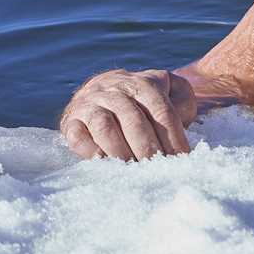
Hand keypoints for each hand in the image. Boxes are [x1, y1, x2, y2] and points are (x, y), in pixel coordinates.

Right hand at [60, 69, 196, 160]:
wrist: (105, 88)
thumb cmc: (146, 99)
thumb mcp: (170, 91)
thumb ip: (183, 100)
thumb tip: (183, 117)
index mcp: (143, 83)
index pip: (160, 110)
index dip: (172, 136)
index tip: (180, 157)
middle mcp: (115, 89)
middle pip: (133, 120)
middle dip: (148, 148)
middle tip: (156, 168)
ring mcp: (90, 103)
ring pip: (104, 126)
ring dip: (120, 151)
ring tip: (133, 169)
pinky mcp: (70, 120)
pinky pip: (76, 135)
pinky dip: (89, 150)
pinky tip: (103, 161)